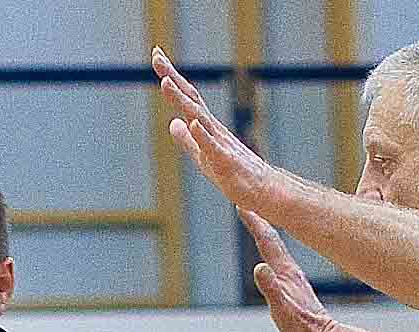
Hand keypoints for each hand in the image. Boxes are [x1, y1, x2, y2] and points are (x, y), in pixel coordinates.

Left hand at [152, 47, 272, 209]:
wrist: (261, 190)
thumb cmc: (234, 174)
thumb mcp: (202, 157)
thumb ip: (188, 140)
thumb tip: (173, 123)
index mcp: (206, 128)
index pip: (187, 98)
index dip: (171, 78)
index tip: (157, 55)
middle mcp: (213, 129)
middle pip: (190, 99)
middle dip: (172, 78)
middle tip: (156, 56)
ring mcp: (220, 144)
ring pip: (199, 118)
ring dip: (182, 101)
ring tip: (165, 82)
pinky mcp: (226, 163)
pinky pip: (213, 148)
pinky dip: (203, 135)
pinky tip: (193, 123)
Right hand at [241, 209, 339, 331]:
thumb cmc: (304, 329)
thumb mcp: (284, 310)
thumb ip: (272, 289)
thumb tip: (259, 267)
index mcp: (285, 271)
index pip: (267, 240)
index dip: (254, 221)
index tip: (242, 203)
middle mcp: (288, 270)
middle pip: (270, 239)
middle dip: (258, 219)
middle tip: (246, 202)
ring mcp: (291, 277)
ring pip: (275, 248)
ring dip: (264, 233)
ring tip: (256, 219)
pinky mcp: (293, 286)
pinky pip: (279, 261)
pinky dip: (271, 250)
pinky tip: (268, 250)